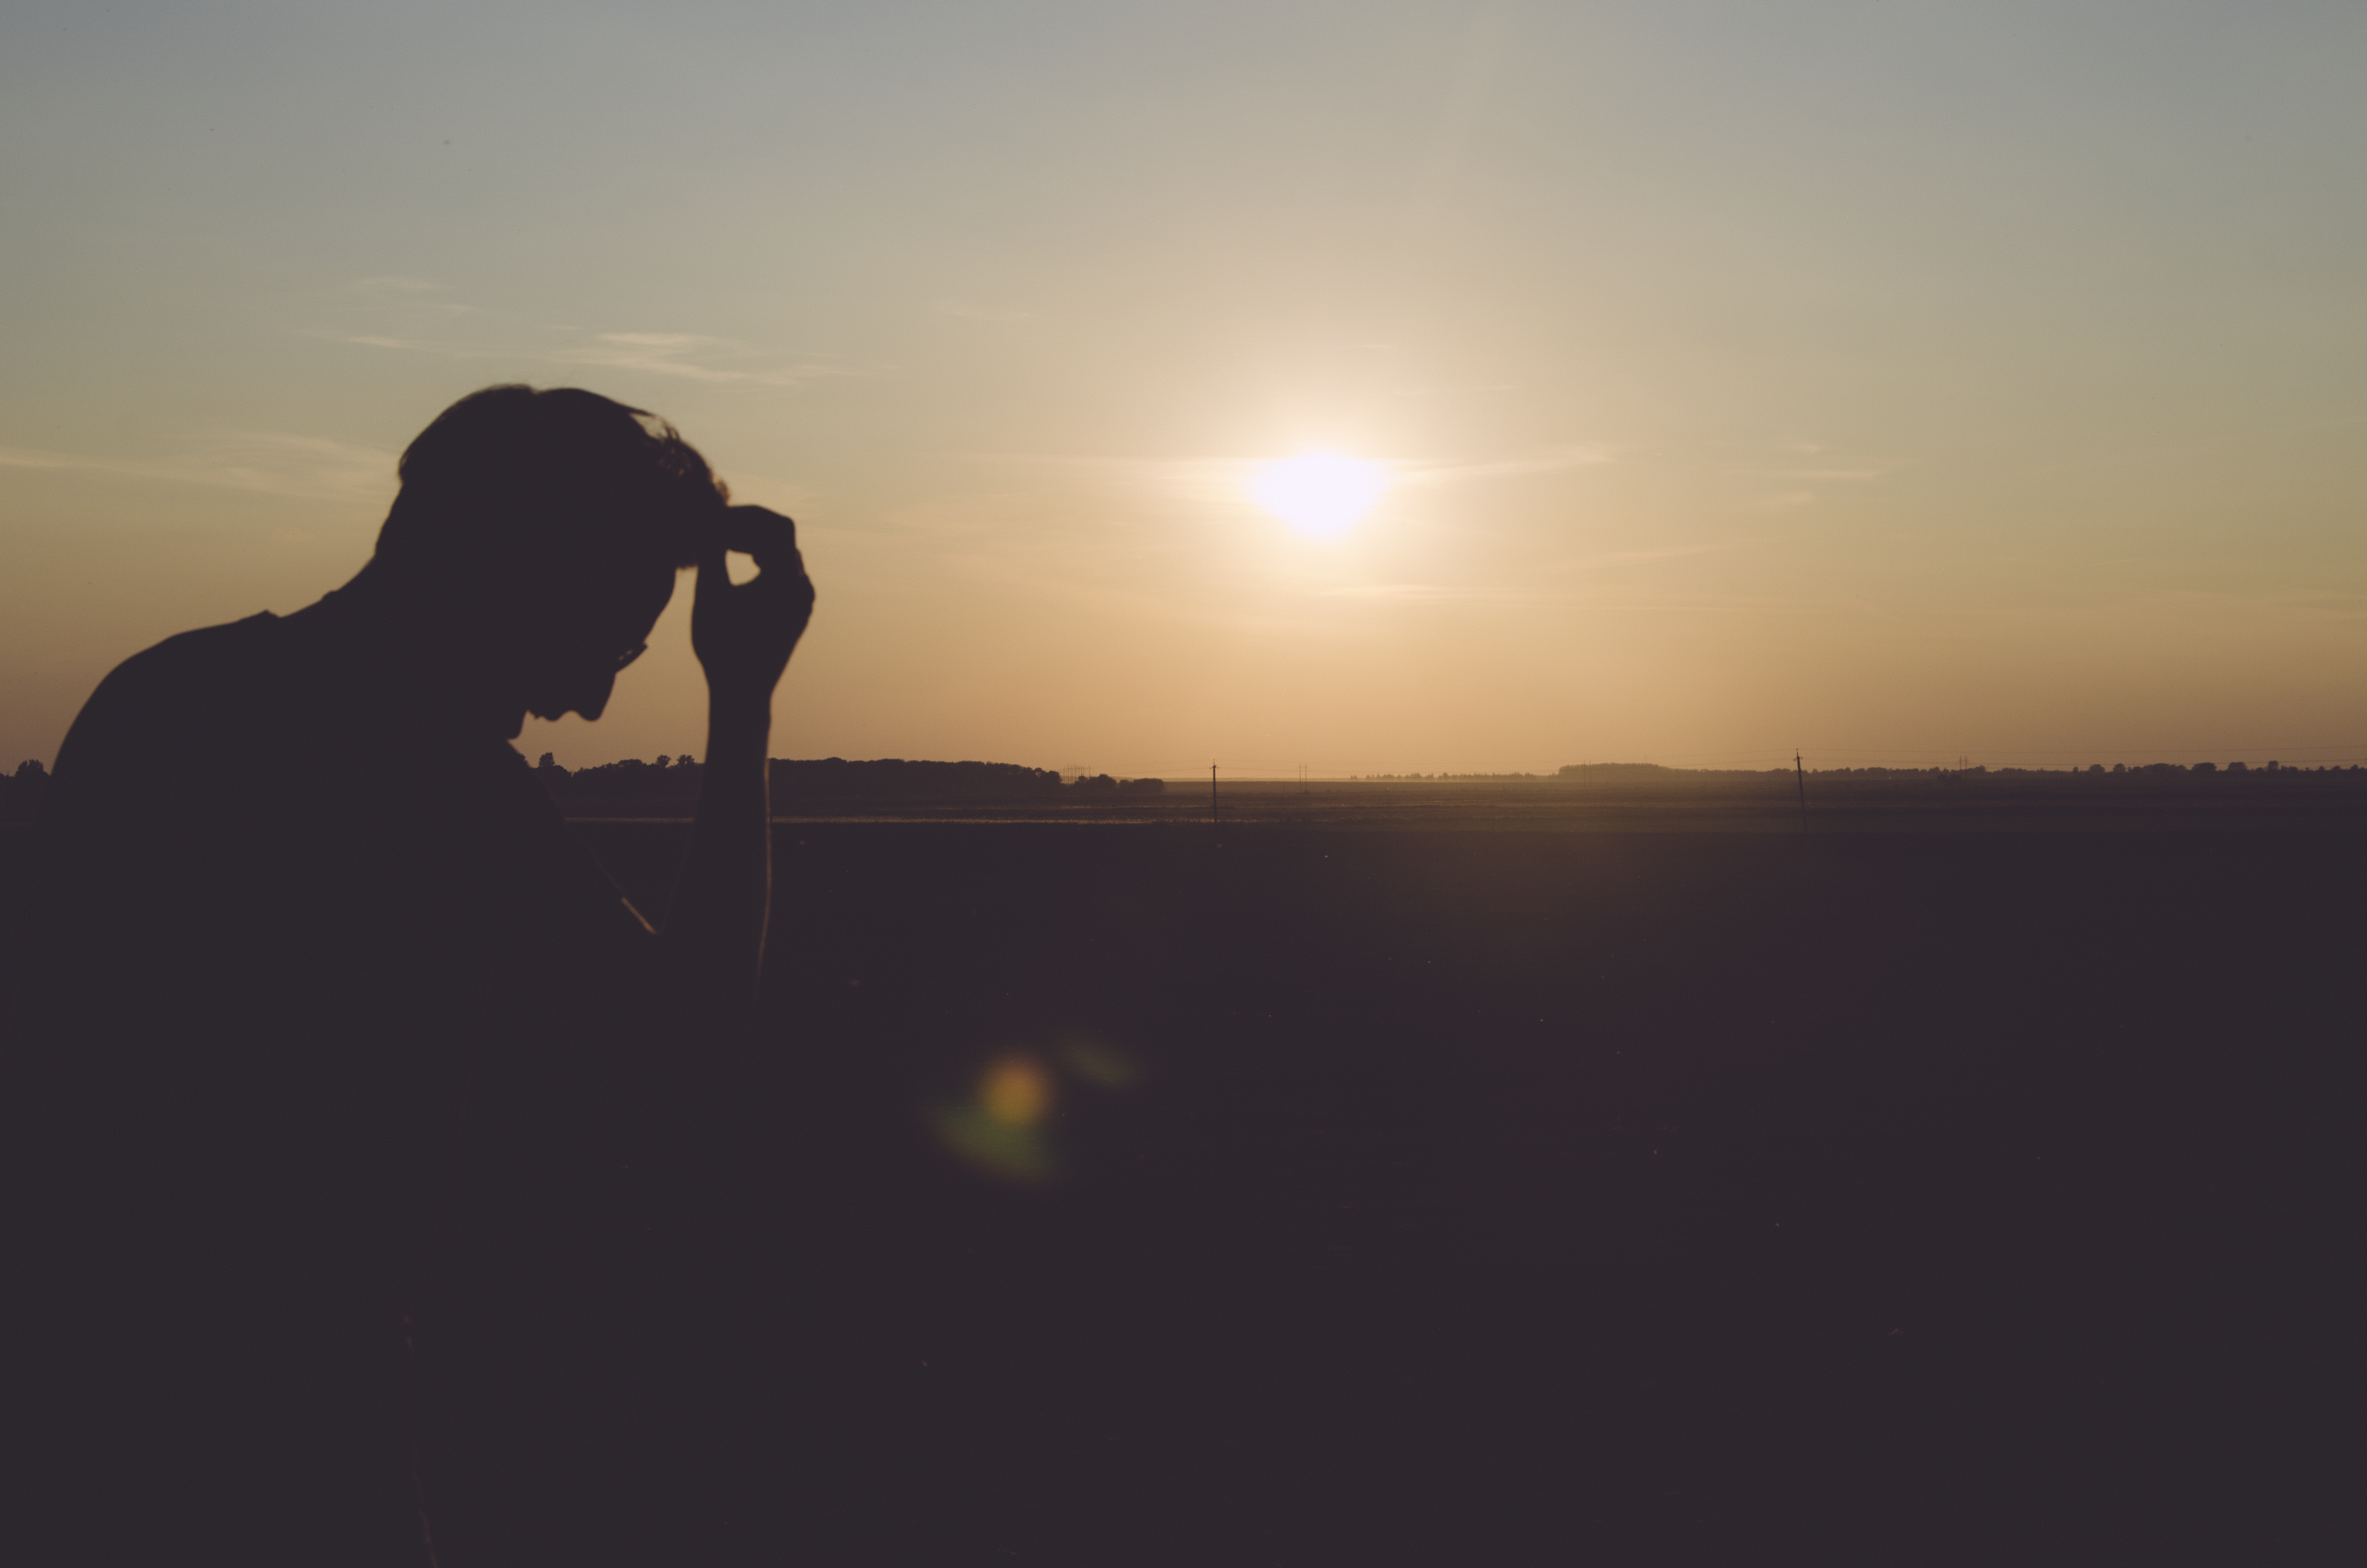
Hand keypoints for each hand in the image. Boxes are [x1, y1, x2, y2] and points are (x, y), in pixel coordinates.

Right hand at [691, 505, 813, 705]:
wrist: (742, 693)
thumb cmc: (722, 646)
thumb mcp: (709, 592)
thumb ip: (710, 549)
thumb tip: (707, 515)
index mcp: (787, 580)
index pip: (778, 526)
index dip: (747, 515)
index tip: (718, 520)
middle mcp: (803, 589)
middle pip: (781, 538)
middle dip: (748, 529)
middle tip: (715, 531)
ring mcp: (803, 602)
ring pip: (783, 556)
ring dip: (755, 545)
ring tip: (723, 546)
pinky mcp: (797, 613)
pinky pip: (785, 576)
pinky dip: (763, 564)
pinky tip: (739, 566)